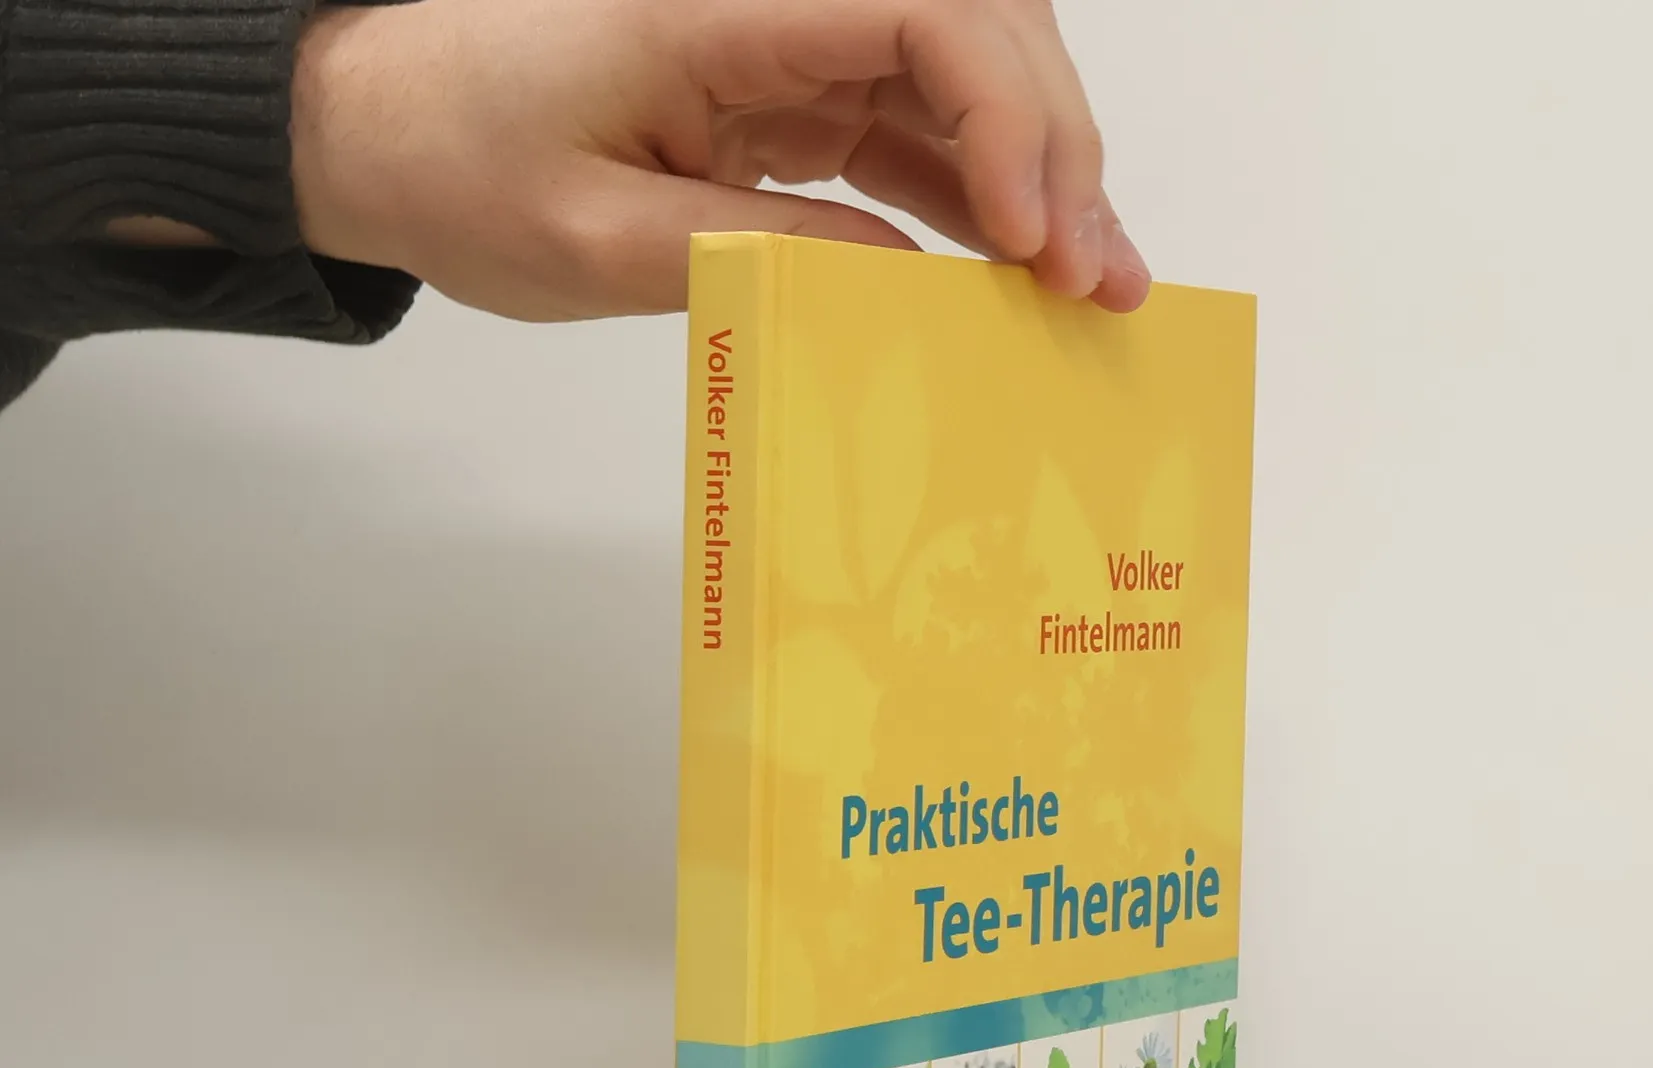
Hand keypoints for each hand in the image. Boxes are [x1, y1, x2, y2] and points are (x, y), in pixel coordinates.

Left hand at [289, 0, 1148, 322]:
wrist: (389, 131)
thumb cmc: (461, 169)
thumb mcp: (597, 244)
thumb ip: (755, 253)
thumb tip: (910, 285)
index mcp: (719, 3)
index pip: (918, 10)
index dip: (1004, 111)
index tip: (1028, 234)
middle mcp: (779, 0)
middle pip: (977, 28)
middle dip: (1056, 149)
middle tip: (1095, 279)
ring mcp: (798, 40)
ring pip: (969, 80)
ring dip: (1042, 177)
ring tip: (1095, 285)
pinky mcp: (799, 89)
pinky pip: (919, 129)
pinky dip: (982, 199)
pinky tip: (1022, 271)